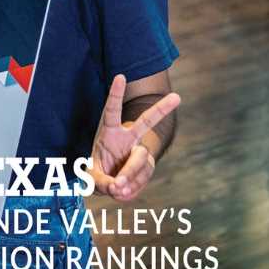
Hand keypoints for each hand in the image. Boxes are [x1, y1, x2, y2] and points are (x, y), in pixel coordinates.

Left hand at [90, 74, 180, 201]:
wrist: (112, 183)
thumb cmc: (99, 171)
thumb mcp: (91, 176)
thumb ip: (100, 181)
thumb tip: (118, 187)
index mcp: (110, 132)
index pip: (112, 110)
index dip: (116, 94)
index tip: (120, 76)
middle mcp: (128, 138)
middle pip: (145, 123)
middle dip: (161, 109)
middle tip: (177, 97)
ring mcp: (140, 152)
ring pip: (140, 161)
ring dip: (128, 177)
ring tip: (116, 188)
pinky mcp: (148, 167)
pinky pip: (143, 179)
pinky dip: (132, 190)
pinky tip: (124, 192)